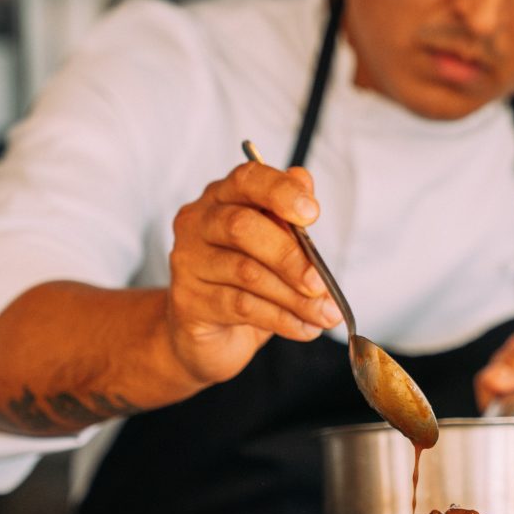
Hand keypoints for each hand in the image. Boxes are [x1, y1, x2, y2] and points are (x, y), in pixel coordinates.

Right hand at [166, 161, 342, 385]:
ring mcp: (188, 262)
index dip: (280, 192)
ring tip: (325, 314)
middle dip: (289, 256)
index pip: (247, 179)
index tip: (312, 213)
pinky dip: (282, 319)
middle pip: (242, 227)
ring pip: (246, 273)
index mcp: (223, 198)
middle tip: (321, 283)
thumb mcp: (275, 249)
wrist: (209, 334)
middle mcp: (198, 223)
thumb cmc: (246, 283)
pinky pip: (242, 307)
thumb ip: (289, 220)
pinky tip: (305, 327)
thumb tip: (305, 182)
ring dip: (294, 297)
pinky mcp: (189, 301)